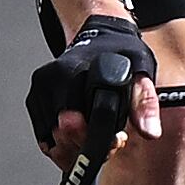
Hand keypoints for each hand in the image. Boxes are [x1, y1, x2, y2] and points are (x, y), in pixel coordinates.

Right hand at [26, 12, 159, 169]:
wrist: (103, 35)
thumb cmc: (123, 53)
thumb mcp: (142, 73)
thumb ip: (144, 103)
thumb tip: (150, 132)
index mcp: (74, 71)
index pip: (77, 124)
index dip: (97, 139)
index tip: (116, 140)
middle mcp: (51, 79)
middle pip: (62, 135)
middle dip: (88, 145)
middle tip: (113, 141)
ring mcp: (40, 89)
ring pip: (51, 140)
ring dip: (75, 148)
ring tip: (100, 135)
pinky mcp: (34, 99)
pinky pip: (44, 136)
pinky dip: (63, 144)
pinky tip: (83, 134)